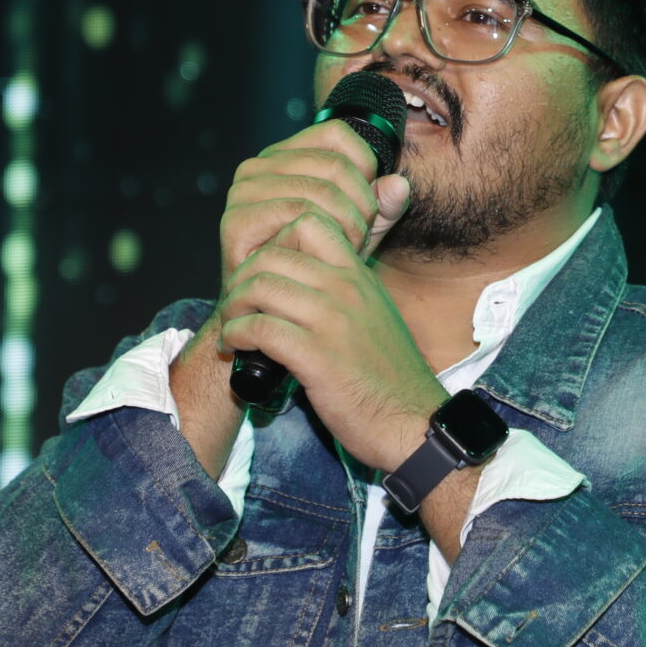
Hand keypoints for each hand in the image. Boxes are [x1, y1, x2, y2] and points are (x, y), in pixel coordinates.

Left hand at [210, 207, 444, 472]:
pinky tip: (237, 346)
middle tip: (236, 303)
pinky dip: (237, 334)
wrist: (413, 423)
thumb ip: (344, 293)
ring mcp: (332, 322)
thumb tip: (302, 282)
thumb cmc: (390, 378)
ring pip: (260, 286)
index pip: (309, 223)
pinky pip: (260, 328)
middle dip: (243, 276)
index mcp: (359, 276)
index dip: (275, 242)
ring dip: (234, 306)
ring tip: (232, 325)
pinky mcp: (317, 357)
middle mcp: (346, 289)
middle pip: (274, 253)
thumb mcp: (374, 316)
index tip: (265, 273)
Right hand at [215, 118, 412, 291]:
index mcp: (285, 155)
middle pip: (334, 165)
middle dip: (360, 206)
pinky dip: (322, 238)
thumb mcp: (361, 229)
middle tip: (360, 239)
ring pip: (321, 191)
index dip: (366, 169)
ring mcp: (243, 192)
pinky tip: (323, 259)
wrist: (279, 312)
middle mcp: (258, 166)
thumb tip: (400, 185)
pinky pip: (297, 215)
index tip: (367, 206)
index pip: (338, 135)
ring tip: (345, 251)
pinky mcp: (236, 221)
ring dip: (346, 227)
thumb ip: (383, 206)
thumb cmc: (318, 264)